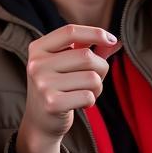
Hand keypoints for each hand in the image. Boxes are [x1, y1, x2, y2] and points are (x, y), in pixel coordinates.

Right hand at [17, 24, 119, 152]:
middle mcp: (36, 64)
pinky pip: (88, 96)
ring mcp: (42, 84)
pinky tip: (79, 103)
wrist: (39, 121)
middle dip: (101, 68)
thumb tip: (115, 42)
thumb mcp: (66, 64)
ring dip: (97, 87)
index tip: (112, 40)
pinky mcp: (51, 103)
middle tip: (93, 80)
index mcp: (38, 49)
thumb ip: (88, 50)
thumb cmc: (58, 87)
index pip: (70, 32)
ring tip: (84, 92)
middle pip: (87, 56)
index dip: (95, 33)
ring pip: (92, 78)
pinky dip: (90, 100)